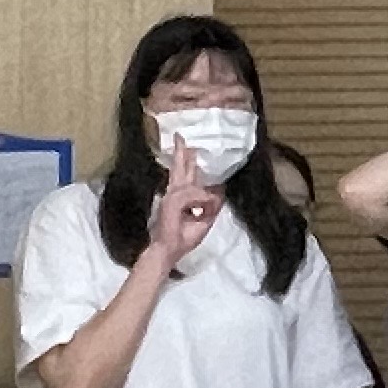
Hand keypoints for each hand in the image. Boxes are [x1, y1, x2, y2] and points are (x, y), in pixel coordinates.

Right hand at [147, 146, 222, 264]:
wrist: (168, 250)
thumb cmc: (183, 237)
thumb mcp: (205, 220)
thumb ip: (212, 205)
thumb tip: (219, 190)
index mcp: (180, 195)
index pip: (185, 174)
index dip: (190, 163)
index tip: (193, 151)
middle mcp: (174, 192)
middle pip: (180, 167)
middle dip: (182, 152)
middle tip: (181, 137)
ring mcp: (171, 196)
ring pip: (192, 183)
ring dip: (203, 195)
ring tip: (200, 201)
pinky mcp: (171, 202)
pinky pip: (194, 195)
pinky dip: (202, 202)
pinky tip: (202, 211)